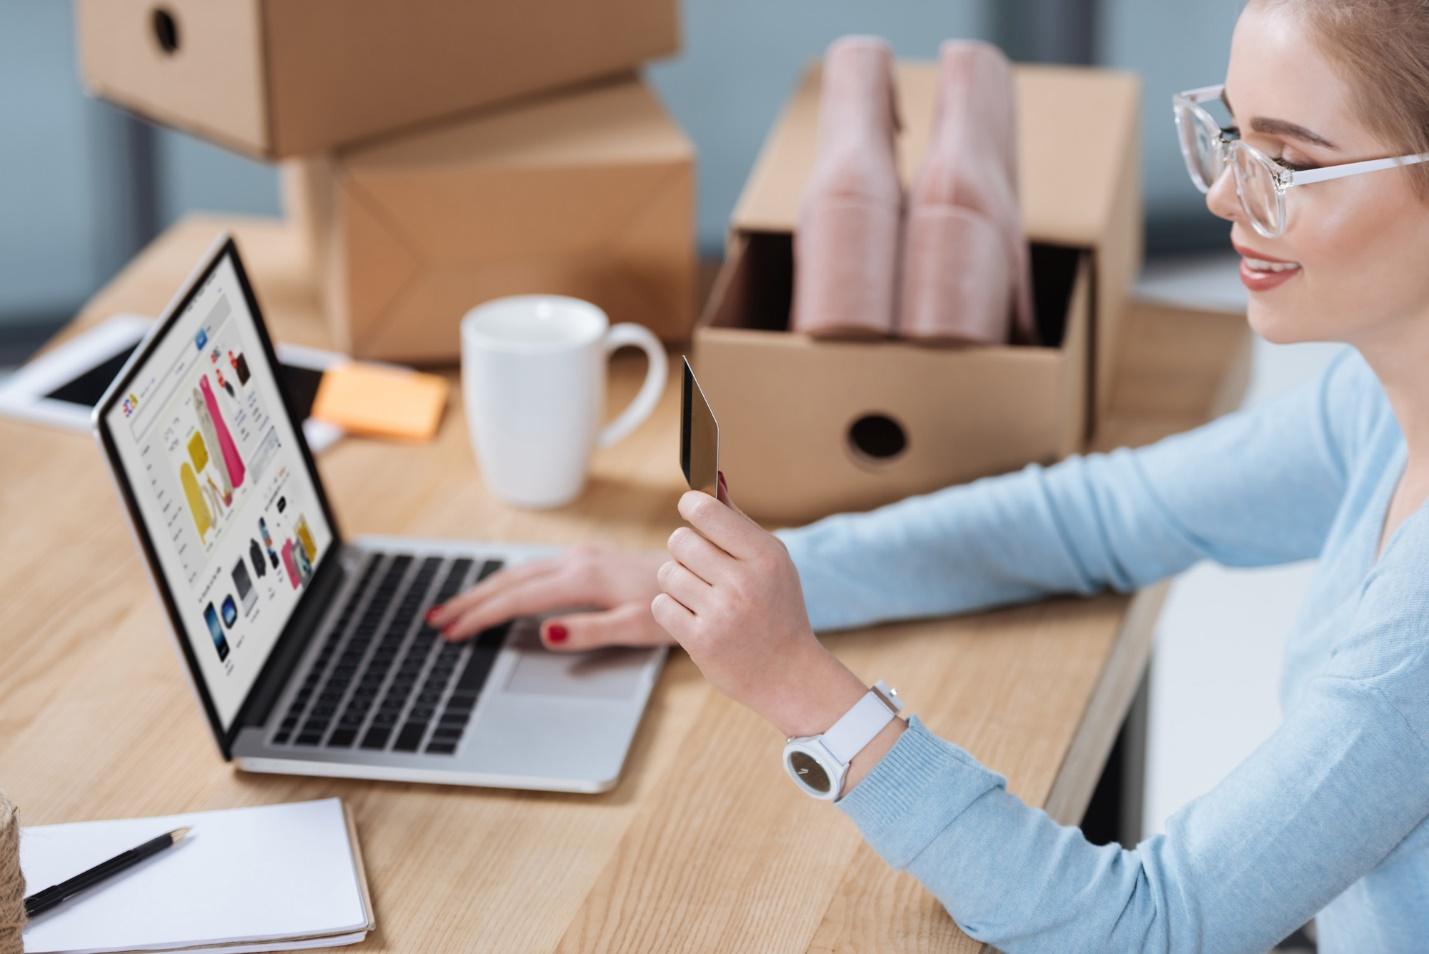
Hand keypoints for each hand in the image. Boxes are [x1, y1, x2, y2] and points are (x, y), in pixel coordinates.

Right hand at [426, 545, 673, 650]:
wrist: (699, 572)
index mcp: (582, 578)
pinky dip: (507, 583)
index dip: (482, 616)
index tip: (452, 632)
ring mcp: (580, 559)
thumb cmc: (673, 603)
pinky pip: (534, 570)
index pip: (518, 598)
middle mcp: (576, 562)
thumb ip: (590, 630)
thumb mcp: (635, 625)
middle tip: (436, 621)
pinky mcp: (586, 561)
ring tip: (453, 609)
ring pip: (519, 572)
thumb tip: (547, 633)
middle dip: (471, 601)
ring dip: (484, 590)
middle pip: (510, 581)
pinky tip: (497, 593)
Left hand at [651, 472, 867, 737]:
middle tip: (699, 565)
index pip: (706, 512)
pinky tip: (693, 615)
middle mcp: (744, 582)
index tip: (690, 511)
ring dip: (676, 581)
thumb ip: (738, 521)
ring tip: (700, 594)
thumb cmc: (777, 610)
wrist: (788, 673)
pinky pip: (661, 605)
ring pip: (667, 573)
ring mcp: (721, 613)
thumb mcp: (772, 562)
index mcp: (765, 556)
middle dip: (683, 550)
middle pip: (680, 540)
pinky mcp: (700, 640)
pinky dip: (671, 608)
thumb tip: (713, 478)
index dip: (690, 507)